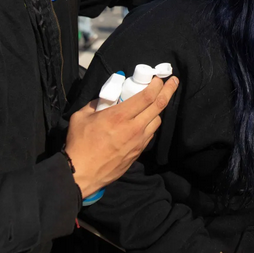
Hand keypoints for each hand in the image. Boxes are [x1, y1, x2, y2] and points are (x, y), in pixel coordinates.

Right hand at [65, 76, 178, 196]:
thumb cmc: (79, 145)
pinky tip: (145, 120)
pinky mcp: (138, 153)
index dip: (157, 85)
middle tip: (174, 82)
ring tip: (157, 101)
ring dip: (159, 108)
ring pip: (157, 120)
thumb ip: (95, 104)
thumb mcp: (81, 117)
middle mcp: (134, 128)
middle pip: (159, 106)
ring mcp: (138, 142)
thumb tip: (104, 99)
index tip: (159, 78)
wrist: (82, 174)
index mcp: (120, 116)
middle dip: (169, 91)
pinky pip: (150, 134)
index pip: (147, 96)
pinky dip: (151, 124)